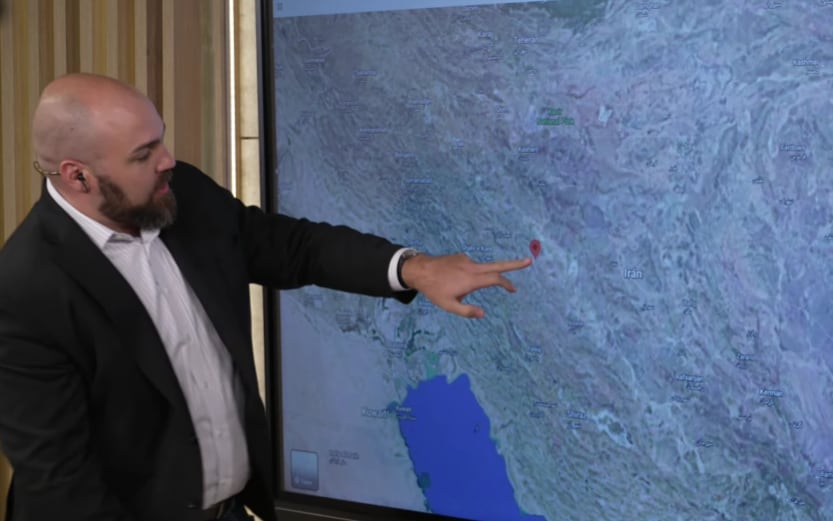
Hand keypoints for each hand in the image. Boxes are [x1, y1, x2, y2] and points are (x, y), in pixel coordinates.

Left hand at [400, 253, 531, 318]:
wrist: (420, 270)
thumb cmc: (434, 290)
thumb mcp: (449, 305)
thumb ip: (467, 311)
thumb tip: (483, 314)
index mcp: (472, 279)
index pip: (495, 279)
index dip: (507, 284)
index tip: (514, 290)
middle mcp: (472, 267)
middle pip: (497, 265)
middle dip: (514, 264)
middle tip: (528, 261)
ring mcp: (467, 260)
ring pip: (479, 270)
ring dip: (477, 280)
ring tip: (452, 288)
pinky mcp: (461, 257)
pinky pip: (469, 268)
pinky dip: (468, 275)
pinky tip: (451, 281)